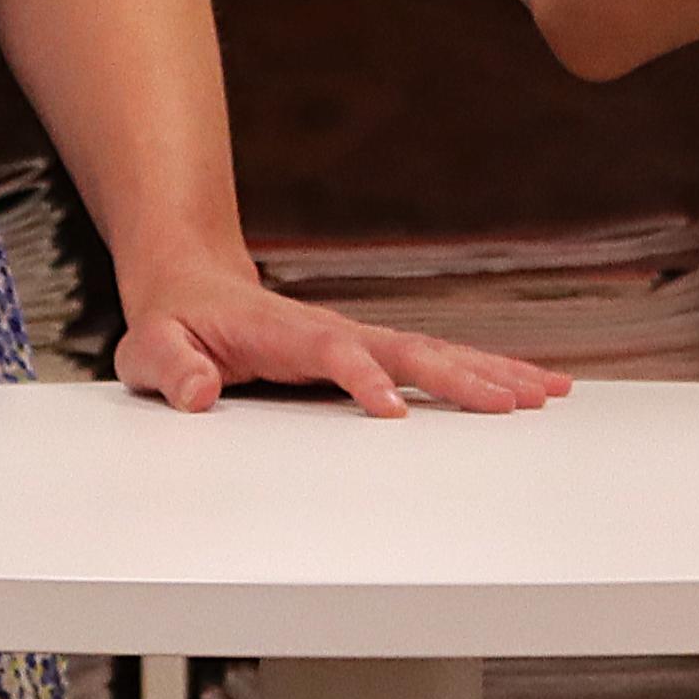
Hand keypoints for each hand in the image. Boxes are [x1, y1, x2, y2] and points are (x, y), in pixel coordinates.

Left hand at [116, 268, 571, 419]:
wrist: (190, 286)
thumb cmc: (173, 323)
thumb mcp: (150, 348)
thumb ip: (170, 366)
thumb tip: (196, 392)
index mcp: (284, 333)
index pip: (333, 353)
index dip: (362, 379)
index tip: (394, 412)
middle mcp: (334, 331)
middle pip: (408, 349)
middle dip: (461, 375)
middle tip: (515, 402)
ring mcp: (357, 340)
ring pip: (433, 352)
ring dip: (490, 372)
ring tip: (548, 393)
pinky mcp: (369, 352)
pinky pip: (431, 361)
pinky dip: (481, 372)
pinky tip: (525, 386)